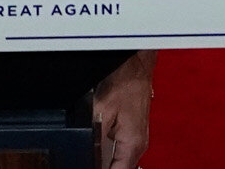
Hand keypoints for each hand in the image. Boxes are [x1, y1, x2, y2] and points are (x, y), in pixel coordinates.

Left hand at [93, 54, 152, 168]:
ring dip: (107, 162)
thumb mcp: (101, 110)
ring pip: (121, 161)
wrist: (135, 66)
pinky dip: (110, 153)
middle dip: (103, 167)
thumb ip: (93, 136)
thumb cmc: (124, 82)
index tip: (88, 166)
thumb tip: (85, 151)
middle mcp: (139, 145)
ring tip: (92, 157)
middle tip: (87, 160)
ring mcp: (138, 138)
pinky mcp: (134, 131)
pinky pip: (122, 150)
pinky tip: (98, 150)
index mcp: (132, 144)